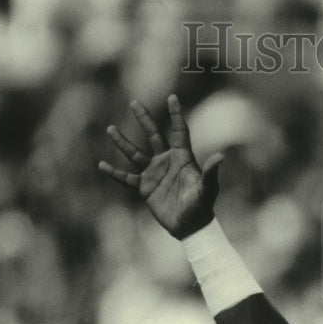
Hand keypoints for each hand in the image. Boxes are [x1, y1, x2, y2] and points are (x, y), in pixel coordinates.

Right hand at [99, 95, 223, 239]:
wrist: (191, 226)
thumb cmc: (202, 206)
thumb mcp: (207, 189)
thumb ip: (210, 172)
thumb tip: (220, 157)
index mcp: (182, 158)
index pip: (179, 131)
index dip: (176, 115)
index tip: (173, 97)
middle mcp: (167, 162)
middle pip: (154, 135)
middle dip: (144, 119)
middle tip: (134, 102)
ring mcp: (154, 174)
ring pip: (135, 154)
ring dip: (123, 142)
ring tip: (110, 128)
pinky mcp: (145, 188)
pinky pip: (126, 178)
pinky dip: (114, 172)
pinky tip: (102, 165)